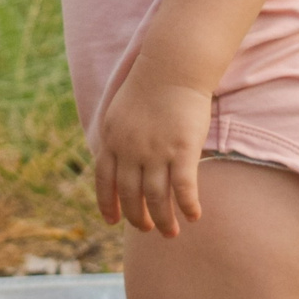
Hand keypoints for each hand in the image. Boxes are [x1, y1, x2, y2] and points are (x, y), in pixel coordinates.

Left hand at [94, 62, 210, 235]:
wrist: (173, 66)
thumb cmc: (150, 85)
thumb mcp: (120, 112)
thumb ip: (118, 139)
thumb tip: (120, 162)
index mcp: (112, 139)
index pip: (104, 181)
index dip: (107, 204)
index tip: (113, 221)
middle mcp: (130, 149)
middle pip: (130, 195)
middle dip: (138, 218)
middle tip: (148, 229)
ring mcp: (156, 151)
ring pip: (157, 198)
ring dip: (163, 219)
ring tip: (170, 232)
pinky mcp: (183, 148)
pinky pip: (184, 187)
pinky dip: (188, 205)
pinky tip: (194, 216)